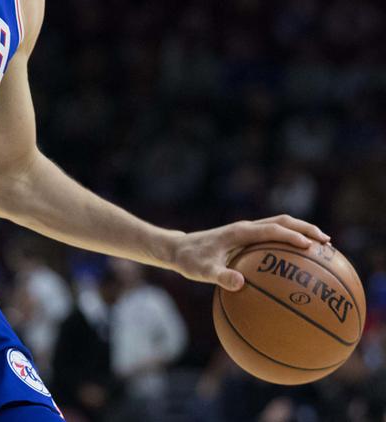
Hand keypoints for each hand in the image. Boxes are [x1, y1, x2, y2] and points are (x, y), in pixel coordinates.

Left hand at [168, 214, 329, 291]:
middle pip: (282, 221)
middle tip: (327, 242)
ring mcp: (248, 231)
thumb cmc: (190, 261)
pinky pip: (274, 237)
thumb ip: (220, 277)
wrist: (179, 249)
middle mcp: (246, 227)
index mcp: (239, 232)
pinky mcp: (247, 238)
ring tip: (324, 248)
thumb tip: (239, 284)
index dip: (292, 236)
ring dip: (302, 232)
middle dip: (306, 228)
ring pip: (280, 226)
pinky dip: (290, 243)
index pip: (271, 229)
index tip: (310, 246)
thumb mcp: (201, 272)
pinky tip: (301, 262)